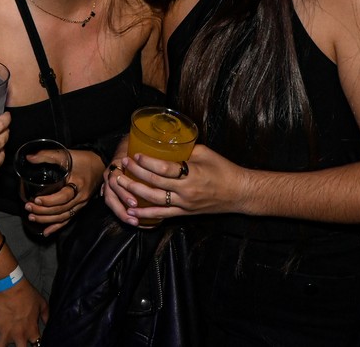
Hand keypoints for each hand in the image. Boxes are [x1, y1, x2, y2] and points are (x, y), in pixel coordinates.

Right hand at [0, 281, 47, 346]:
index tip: (34, 343)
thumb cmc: (27, 294)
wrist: (12, 287)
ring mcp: (6, 332)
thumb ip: (46, 314)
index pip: (36, 344)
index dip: (36, 344)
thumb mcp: (42, 303)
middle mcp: (19, 335)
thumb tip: (47, 322)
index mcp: (31, 330)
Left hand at [25, 149, 101, 235]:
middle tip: (28, 207)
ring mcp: (81, 204)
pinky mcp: (80, 207)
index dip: (49, 200)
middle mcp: (81, 197)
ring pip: (63, 216)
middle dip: (43, 211)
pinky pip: (68, 219)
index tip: (36, 199)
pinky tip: (46, 232)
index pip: (63, 196)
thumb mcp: (66, 155)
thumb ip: (47, 155)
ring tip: (32, 217)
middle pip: (61, 209)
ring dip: (47, 219)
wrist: (100, 164)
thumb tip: (29, 158)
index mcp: (79, 184)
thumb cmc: (84, 159)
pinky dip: (57, 226)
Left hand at [114, 145, 243, 225]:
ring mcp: (184, 204)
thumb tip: (166, 144)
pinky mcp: (184, 213)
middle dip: (135, 174)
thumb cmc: (223, 169)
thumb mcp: (204, 153)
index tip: (135, 155)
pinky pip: (162, 215)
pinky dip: (145, 213)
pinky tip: (131, 210)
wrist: (239, 193)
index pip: (164, 168)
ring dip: (135, 191)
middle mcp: (186, 191)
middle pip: (154, 183)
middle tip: (122, 165)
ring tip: (120, 183)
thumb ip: (184, 150)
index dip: (147, 162)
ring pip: (154, 200)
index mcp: (191, 174)